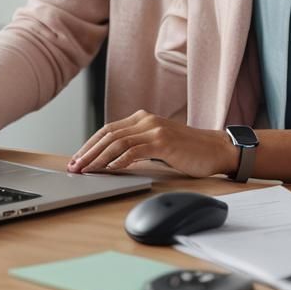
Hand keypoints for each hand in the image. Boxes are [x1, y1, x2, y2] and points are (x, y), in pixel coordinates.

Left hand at [68, 110, 237, 177]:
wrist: (215, 149)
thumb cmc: (188, 150)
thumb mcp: (158, 144)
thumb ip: (138, 145)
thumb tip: (111, 160)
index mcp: (143, 118)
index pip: (108, 130)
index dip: (90, 144)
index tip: (77, 159)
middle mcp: (146, 120)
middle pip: (108, 134)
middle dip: (88, 152)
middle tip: (74, 167)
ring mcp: (154, 129)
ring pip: (118, 142)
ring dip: (98, 158)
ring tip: (86, 170)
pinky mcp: (163, 142)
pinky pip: (134, 151)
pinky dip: (119, 160)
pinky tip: (109, 170)